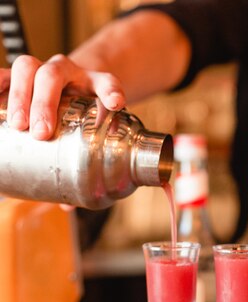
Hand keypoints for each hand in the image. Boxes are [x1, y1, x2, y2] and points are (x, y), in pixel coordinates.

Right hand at [0, 54, 125, 139]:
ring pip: (27, 68)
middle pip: (53, 75)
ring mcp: (41, 69)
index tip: (114, 103)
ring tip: (18, 124)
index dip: (110, 92)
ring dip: (20, 96)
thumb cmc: (86, 104)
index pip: (106, 82)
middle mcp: (66, 70)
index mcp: (94, 80)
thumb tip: (92, 165)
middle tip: (42, 132)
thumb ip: (103, 129)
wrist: (71, 85)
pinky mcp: (19, 76)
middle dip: (45, 104)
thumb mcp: (101, 115)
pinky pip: (5, 75)